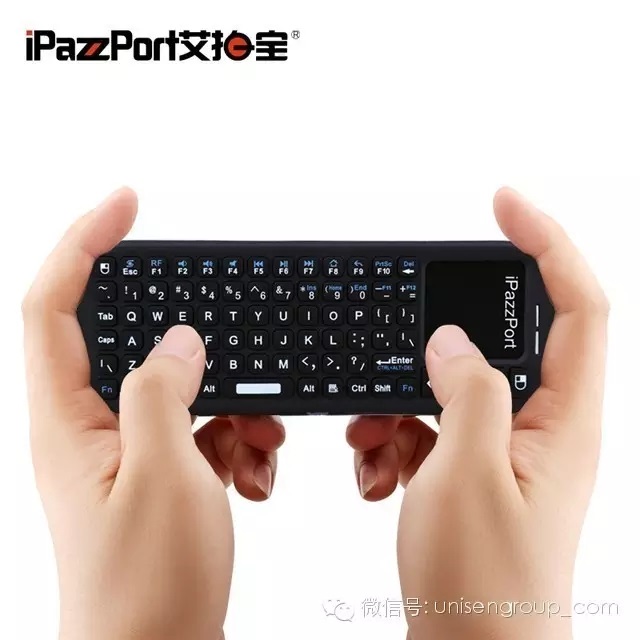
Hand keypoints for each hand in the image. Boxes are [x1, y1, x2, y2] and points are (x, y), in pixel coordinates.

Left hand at [23, 188, 283, 639]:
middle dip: (182, 337)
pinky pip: (198, 428)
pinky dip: (233, 438)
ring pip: (175, 389)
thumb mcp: (164, 471)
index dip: (82, 242)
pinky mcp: (160, 475)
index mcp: (66, 423)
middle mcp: (88, 431)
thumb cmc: (147, 588)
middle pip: (120, 341)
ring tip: (252, 448)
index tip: (126, 204)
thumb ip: (163, 388)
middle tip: (221, 340)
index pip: (53, 304)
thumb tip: (175, 340)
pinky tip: (252, 471)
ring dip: (225, 404)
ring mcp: (126, 454)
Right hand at [347, 188, 607, 638]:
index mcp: (565, 421)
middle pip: (505, 342)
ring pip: (454, 387)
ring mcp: (504, 451)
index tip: (506, 203)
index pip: (579, 303)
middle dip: (443, 341)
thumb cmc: (482, 585)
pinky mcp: (469, 471)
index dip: (548, 242)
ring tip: (375, 442)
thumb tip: (454, 341)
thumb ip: (467, 389)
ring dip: (405, 400)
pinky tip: (377, 468)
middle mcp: (542, 429)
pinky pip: (432, 426)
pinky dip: (398, 434)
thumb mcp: (466, 472)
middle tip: (404, 353)